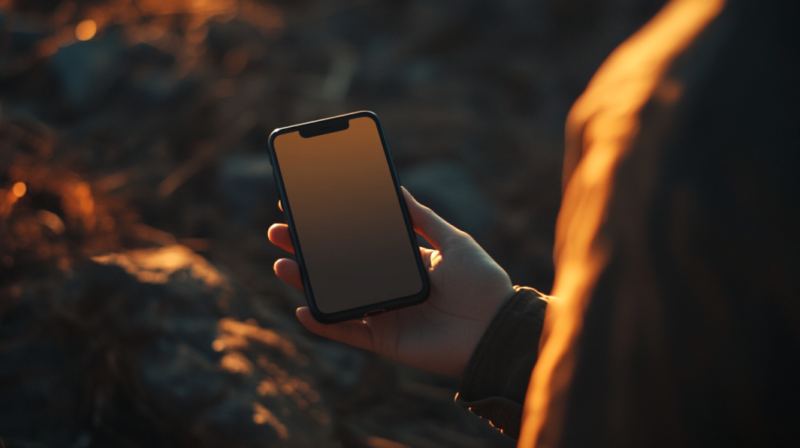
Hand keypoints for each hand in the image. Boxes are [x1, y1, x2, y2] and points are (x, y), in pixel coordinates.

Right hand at [268, 188, 514, 376]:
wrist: (497, 329)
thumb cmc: (482, 284)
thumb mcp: (454, 241)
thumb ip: (424, 218)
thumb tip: (397, 189)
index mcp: (405, 262)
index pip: (360, 242)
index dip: (333, 228)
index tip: (307, 209)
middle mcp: (389, 287)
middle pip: (340, 268)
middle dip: (308, 250)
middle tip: (280, 232)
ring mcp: (384, 314)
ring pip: (336, 297)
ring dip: (307, 282)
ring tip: (282, 263)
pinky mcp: (384, 340)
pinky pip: (347, 332)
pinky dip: (323, 324)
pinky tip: (303, 309)